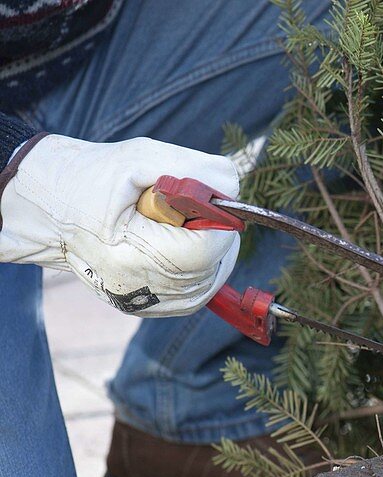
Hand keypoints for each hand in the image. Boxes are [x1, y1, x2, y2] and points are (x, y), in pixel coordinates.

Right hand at [0, 135, 239, 316]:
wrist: (47, 209)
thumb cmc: (89, 179)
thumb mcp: (140, 159)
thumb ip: (195, 169)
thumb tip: (233, 190)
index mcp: (128, 252)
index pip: (205, 251)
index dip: (218, 224)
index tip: (207, 205)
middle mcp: (136, 287)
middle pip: (211, 269)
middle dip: (213, 237)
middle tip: (189, 213)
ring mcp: (140, 303)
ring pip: (208, 285)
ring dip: (209, 253)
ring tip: (178, 228)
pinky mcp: (144, 308)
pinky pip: (193, 295)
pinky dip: (198, 270)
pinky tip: (178, 246)